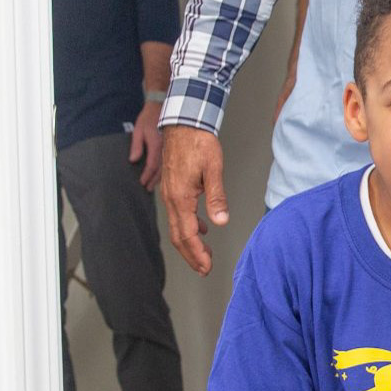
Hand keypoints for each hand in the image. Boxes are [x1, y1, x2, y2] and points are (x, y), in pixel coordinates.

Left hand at [129, 103, 163, 189]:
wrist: (162, 106)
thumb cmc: (148, 117)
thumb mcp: (138, 130)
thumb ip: (136, 146)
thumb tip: (133, 160)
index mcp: (156, 144)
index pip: (152, 165)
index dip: (147, 176)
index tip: (142, 183)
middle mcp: (165, 148)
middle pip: (161, 169)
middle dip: (153, 180)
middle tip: (147, 188)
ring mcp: (170, 147)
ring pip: (166, 166)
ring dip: (160, 177)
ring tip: (153, 185)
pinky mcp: (172, 146)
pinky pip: (169, 161)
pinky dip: (164, 170)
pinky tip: (161, 174)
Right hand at [159, 124, 228, 274]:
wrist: (184, 123)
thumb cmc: (198, 142)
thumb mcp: (213, 169)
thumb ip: (217, 198)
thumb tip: (221, 222)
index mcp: (181, 197)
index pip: (188, 234)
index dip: (197, 254)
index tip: (206, 266)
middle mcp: (171, 198)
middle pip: (178, 236)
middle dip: (191, 255)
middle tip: (204, 268)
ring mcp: (169, 193)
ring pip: (177, 226)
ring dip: (190, 243)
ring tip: (203, 254)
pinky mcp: (172, 187)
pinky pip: (178, 214)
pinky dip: (188, 226)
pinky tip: (201, 228)